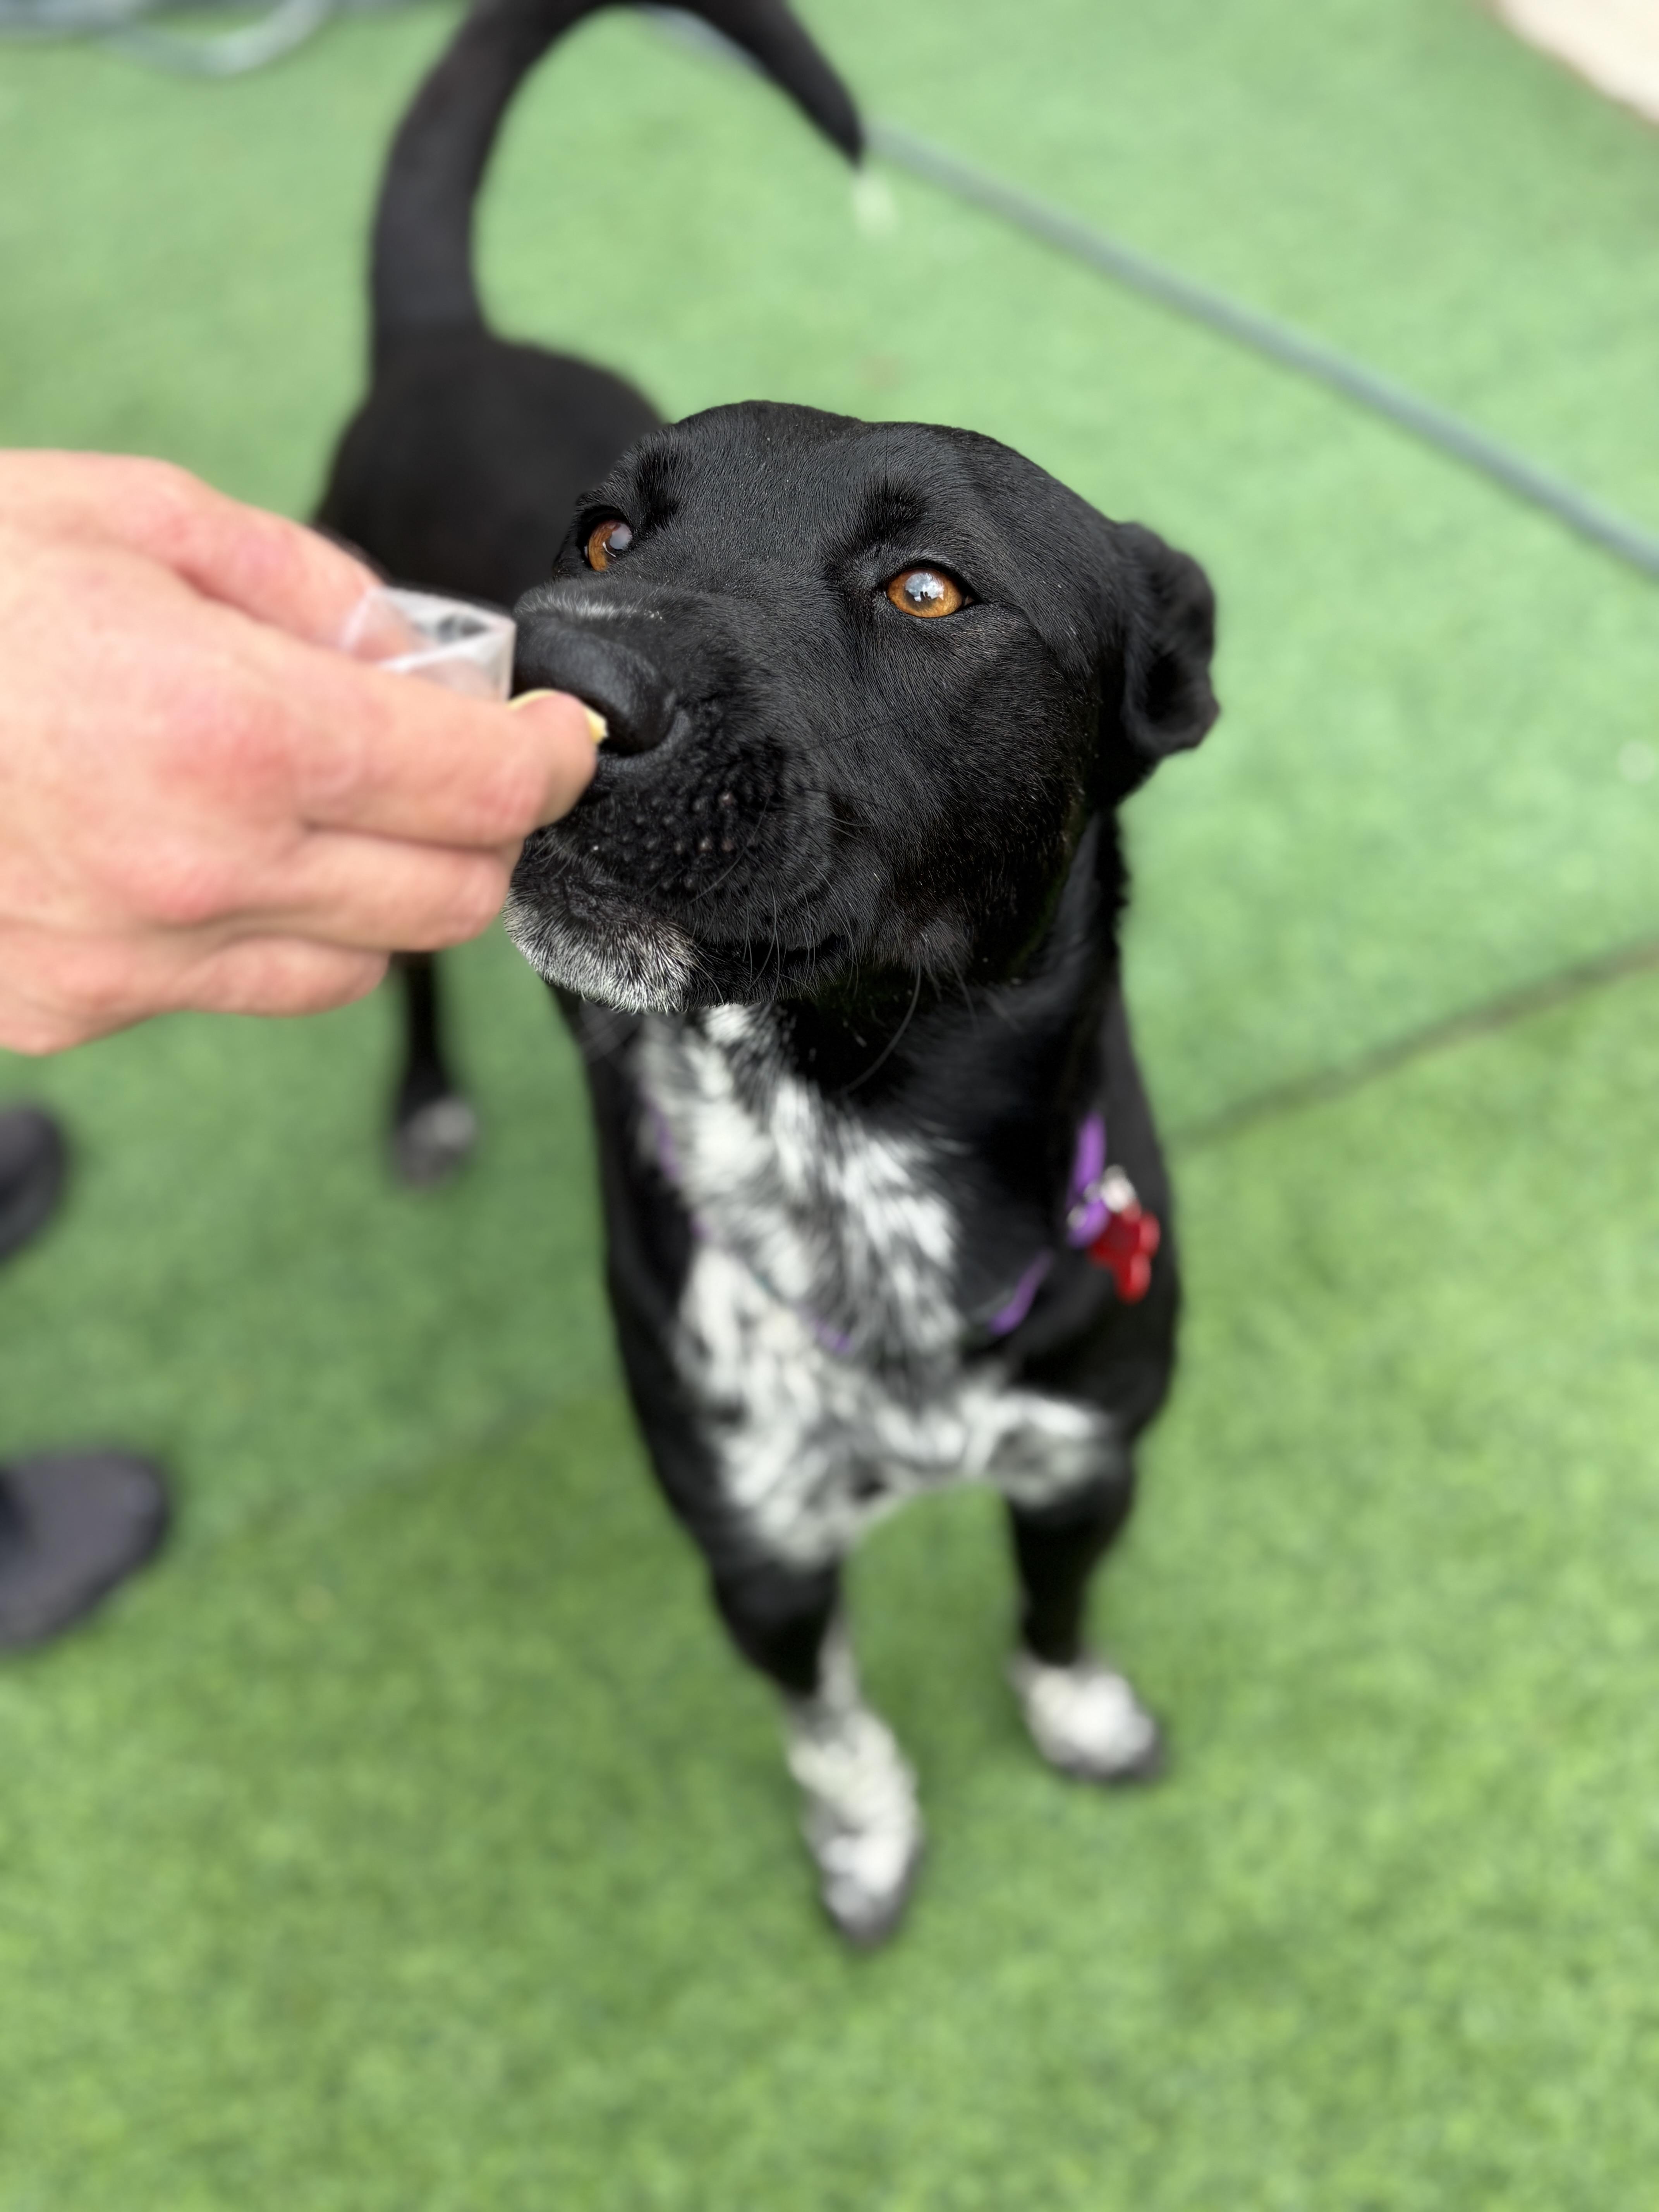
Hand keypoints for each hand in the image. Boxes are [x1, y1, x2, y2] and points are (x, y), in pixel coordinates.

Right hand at [0, 451, 595, 1052]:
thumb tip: (402, 649)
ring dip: (377, 892)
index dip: (549, 761)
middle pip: (449, 900)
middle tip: (455, 767)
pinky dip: (261, 931)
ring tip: (313, 804)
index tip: (557, 739)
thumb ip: (300, 584)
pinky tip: (200, 854)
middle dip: (482, 833)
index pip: (481, 787)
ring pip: (356, 963)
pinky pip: (232, 990)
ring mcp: (134, 961)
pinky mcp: (71, 1011)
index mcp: (233, 732)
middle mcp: (202, 872)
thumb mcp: (125, 517)